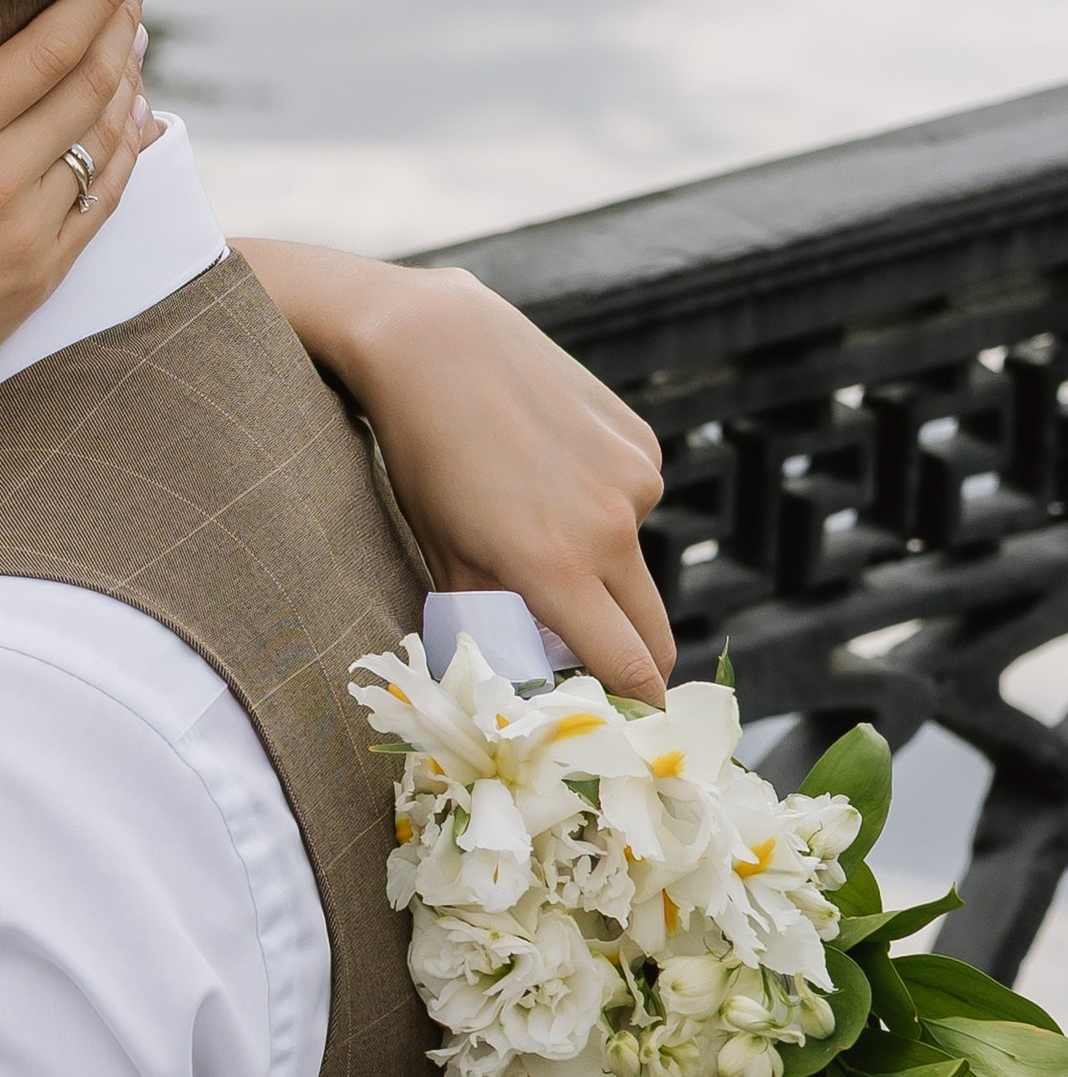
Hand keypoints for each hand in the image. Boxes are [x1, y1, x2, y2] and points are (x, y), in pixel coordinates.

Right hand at [0, 0, 158, 514]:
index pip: (46, 47)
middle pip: (90, 82)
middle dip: (122, 22)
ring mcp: (28, 233)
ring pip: (106, 138)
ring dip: (130, 81)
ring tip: (134, 39)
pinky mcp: (40, 277)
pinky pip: (104, 201)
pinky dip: (129, 154)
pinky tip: (137, 122)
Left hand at [239, 243, 672, 697]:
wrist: (438, 347)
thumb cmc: (425, 462)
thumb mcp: (445, 557)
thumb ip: (491, 626)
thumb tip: (523, 683)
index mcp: (557, 568)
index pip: (629, 667)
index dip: (635, 708)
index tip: (627, 729)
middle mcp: (610, 527)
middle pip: (652, 630)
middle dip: (632, 662)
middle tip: (597, 673)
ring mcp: (634, 479)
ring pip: (635, 562)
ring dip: (604, 572)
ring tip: (537, 525)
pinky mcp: (642, 440)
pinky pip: (633, 503)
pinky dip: (605, 511)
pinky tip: (554, 471)